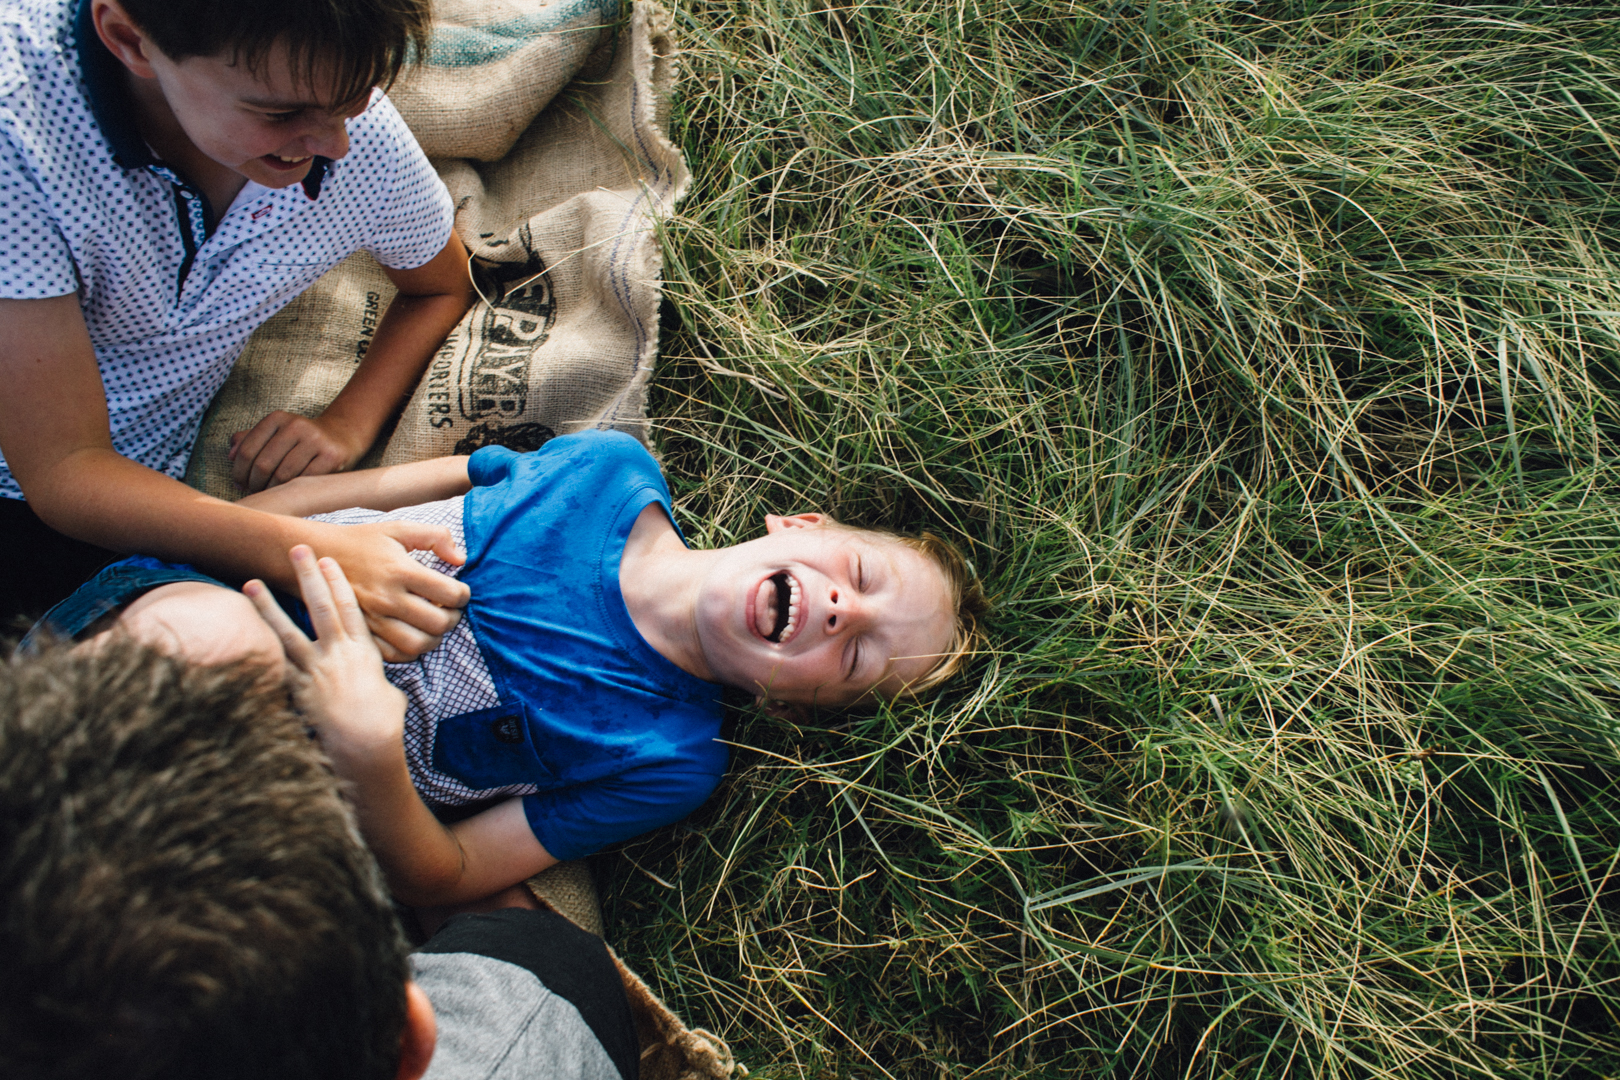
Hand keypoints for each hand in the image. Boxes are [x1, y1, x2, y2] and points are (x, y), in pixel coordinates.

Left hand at [231, 410, 366, 493]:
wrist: (342, 435)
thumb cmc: (301, 439)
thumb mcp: (276, 432)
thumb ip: (250, 439)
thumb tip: (230, 455)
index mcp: (278, 418)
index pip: (248, 449)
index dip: (239, 470)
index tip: (239, 482)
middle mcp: (296, 425)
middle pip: (263, 464)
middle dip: (254, 483)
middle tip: (254, 491)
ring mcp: (316, 440)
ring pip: (283, 475)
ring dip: (272, 490)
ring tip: (269, 494)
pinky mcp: (332, 456)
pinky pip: (305, 480)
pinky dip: (293, 490)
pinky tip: (288, 493)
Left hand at [246, 546, 406, 763]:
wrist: (367, 744)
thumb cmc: (384, 721)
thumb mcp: (388, 691)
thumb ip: (374, 676)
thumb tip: (372, 678)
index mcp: (362, 651)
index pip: (349, 607)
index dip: (338, 581)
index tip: (328, 560)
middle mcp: (337, 654)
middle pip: (320, 607)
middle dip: (308, 576)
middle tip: (296, 550)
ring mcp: (314, 670)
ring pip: (287, 631)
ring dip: (267, 606)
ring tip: (251, 583)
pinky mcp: (297, 690)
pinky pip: (274, 666)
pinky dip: (258, 650)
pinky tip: (240, 635)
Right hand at [304, 519, 471, 661]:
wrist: (318, 555)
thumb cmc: (363, 541)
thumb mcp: (399, 528)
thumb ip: (436, 536)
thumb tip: (460, 559)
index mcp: (400, 570)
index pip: (450, 593)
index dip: (463, 594)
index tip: (459, 591)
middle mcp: (388, 597)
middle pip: (438, 623)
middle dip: (453, 618)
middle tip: (449, 610)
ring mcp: (373, 618)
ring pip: (418, 644)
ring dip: (434, 637)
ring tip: (433, 624)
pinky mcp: (362, 631)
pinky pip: (394, 655)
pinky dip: (410, 650)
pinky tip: (413, 634)